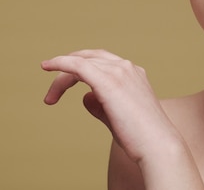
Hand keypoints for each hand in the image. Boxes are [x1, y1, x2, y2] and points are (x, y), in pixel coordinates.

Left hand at [41, 49, 178, 162]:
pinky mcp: (108, 80)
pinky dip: (60, 63)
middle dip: (68, 70)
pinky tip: (47, 66)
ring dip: (61, 79)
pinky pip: (77, 65)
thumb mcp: (117, 116)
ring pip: (80, 63)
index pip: (101, 61)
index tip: (64, 81)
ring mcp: (118, 71)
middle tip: (53, 92)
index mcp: (133, 73)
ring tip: (50, 99)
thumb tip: (86, 97)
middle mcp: (126, 67)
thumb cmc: (140, 137)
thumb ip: (101, 104)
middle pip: (89, 59)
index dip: (80, 66)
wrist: (156, 145)